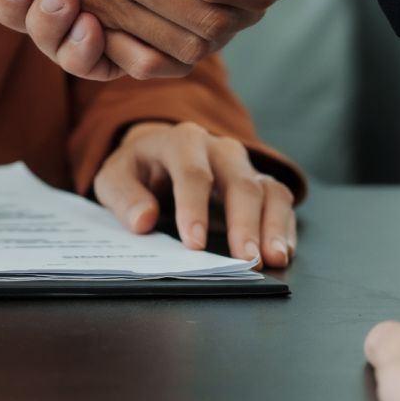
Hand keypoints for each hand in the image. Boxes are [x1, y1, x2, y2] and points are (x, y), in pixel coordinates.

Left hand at [94, 121, 296, 268]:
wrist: (160, 153)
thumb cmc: (139, 168)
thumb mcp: (115, 177)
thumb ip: (124, 197)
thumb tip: (142, 221)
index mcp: (182, 141)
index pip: (192, 173)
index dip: (194, 208)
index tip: (193, 243)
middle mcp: (219, 149)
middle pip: (239, 182)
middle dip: (244, 223)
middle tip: (246, 259)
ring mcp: (244, 166)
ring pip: (267, 190)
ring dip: (272, 226)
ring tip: (274, 258)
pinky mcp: (259, 183)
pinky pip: (280, 200)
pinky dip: (284, 226)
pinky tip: (282, 251)